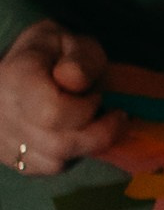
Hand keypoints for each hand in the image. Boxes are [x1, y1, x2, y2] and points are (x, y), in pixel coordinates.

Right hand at [0, 21, 124, 173]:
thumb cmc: (55, 53)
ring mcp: (1, 137)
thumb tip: (73, 79)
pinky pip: (45, 168)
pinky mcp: (8, 155)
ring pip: (54, 161)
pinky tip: (71, 133)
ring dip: (84, 145)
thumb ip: (81, 59)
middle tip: (106, 112)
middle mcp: (2, 111)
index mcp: (15, 76)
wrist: (22, 64)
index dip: (85, 109)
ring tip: (88, 121)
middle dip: (95, 133)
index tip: (96, 95)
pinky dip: (68, 156)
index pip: (52, 112)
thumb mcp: (75, 42)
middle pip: (58, 144)